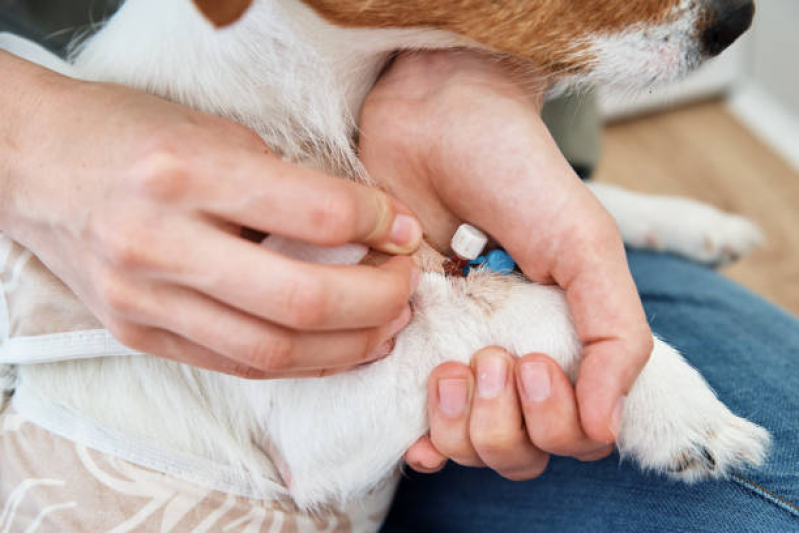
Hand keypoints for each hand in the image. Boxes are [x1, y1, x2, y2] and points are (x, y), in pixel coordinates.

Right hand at [0, 51, 421, 378]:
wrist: (34, 165)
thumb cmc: (130, 135)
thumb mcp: (215, 133)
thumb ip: (289, 184)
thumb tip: (372, 228)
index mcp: (184, 173)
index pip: (315, 212)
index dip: (379, 222)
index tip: (403, 227)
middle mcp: (158, 243)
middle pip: (301, 299)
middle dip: (378, 299)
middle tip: (408, 285)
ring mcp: (143, 300)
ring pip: (274, 351)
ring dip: (349, 345)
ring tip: (388, 325)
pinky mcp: (139, 335)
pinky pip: (238, 365)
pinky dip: (301, 362)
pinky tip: (339, 348)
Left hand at [360, 52, 651, 473]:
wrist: (434, 125)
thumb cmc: (517, 175)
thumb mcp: (585, 246)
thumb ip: (615, 332)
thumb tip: (606, 428)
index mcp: (564, 341)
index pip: (575, 437)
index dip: (556, 424)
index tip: (528, 361)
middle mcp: (513, 360)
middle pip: (520, 455)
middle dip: (505, 426)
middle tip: (490, 356)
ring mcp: (457, 356)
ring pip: (470, 448)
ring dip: (463, 428)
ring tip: (448, 364)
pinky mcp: (404, 345)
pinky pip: (416, 427)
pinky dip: (424, 444)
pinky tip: (417, 433)